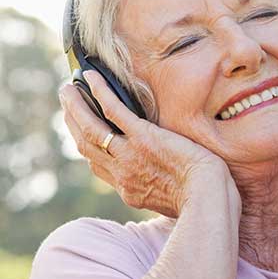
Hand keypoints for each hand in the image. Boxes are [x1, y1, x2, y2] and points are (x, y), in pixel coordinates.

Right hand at [59, 70, 232, 217]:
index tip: (82, 135)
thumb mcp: (174, 201)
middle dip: (73, 124)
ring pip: (91, 128)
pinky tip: (91, 77)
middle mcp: (123, 173)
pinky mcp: (144, 137)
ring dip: (75, 107)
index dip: (88, 149)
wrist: (208, 197)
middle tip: (68, 104)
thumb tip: (167, 181)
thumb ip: (161, 189)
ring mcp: (130, 154)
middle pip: (87, 146)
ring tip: (67, 90)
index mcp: (130, 190)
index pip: (99, 167)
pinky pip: (113, 111)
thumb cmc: (203, 198)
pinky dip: (99, 92)